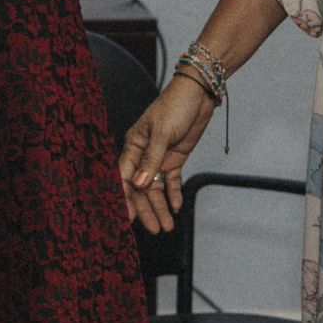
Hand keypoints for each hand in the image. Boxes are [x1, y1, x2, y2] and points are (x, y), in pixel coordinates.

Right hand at [118, 75, 216, 233]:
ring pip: (155, 188)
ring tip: (167, 226)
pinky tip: (176, 207)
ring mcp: (159, 157)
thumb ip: (151, 159)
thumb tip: (138, 184)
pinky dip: (173, 194)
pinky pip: (171, 181)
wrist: (198, 94)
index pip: (124, 177)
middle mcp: (143, 154)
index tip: (128, 218)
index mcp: (133, 145)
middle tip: (154, 229)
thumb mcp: (163, 132)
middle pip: (140, 188)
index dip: (124, 198)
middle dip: (147, 209)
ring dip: (160, 206)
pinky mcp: (174, 158)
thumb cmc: (175, 105)